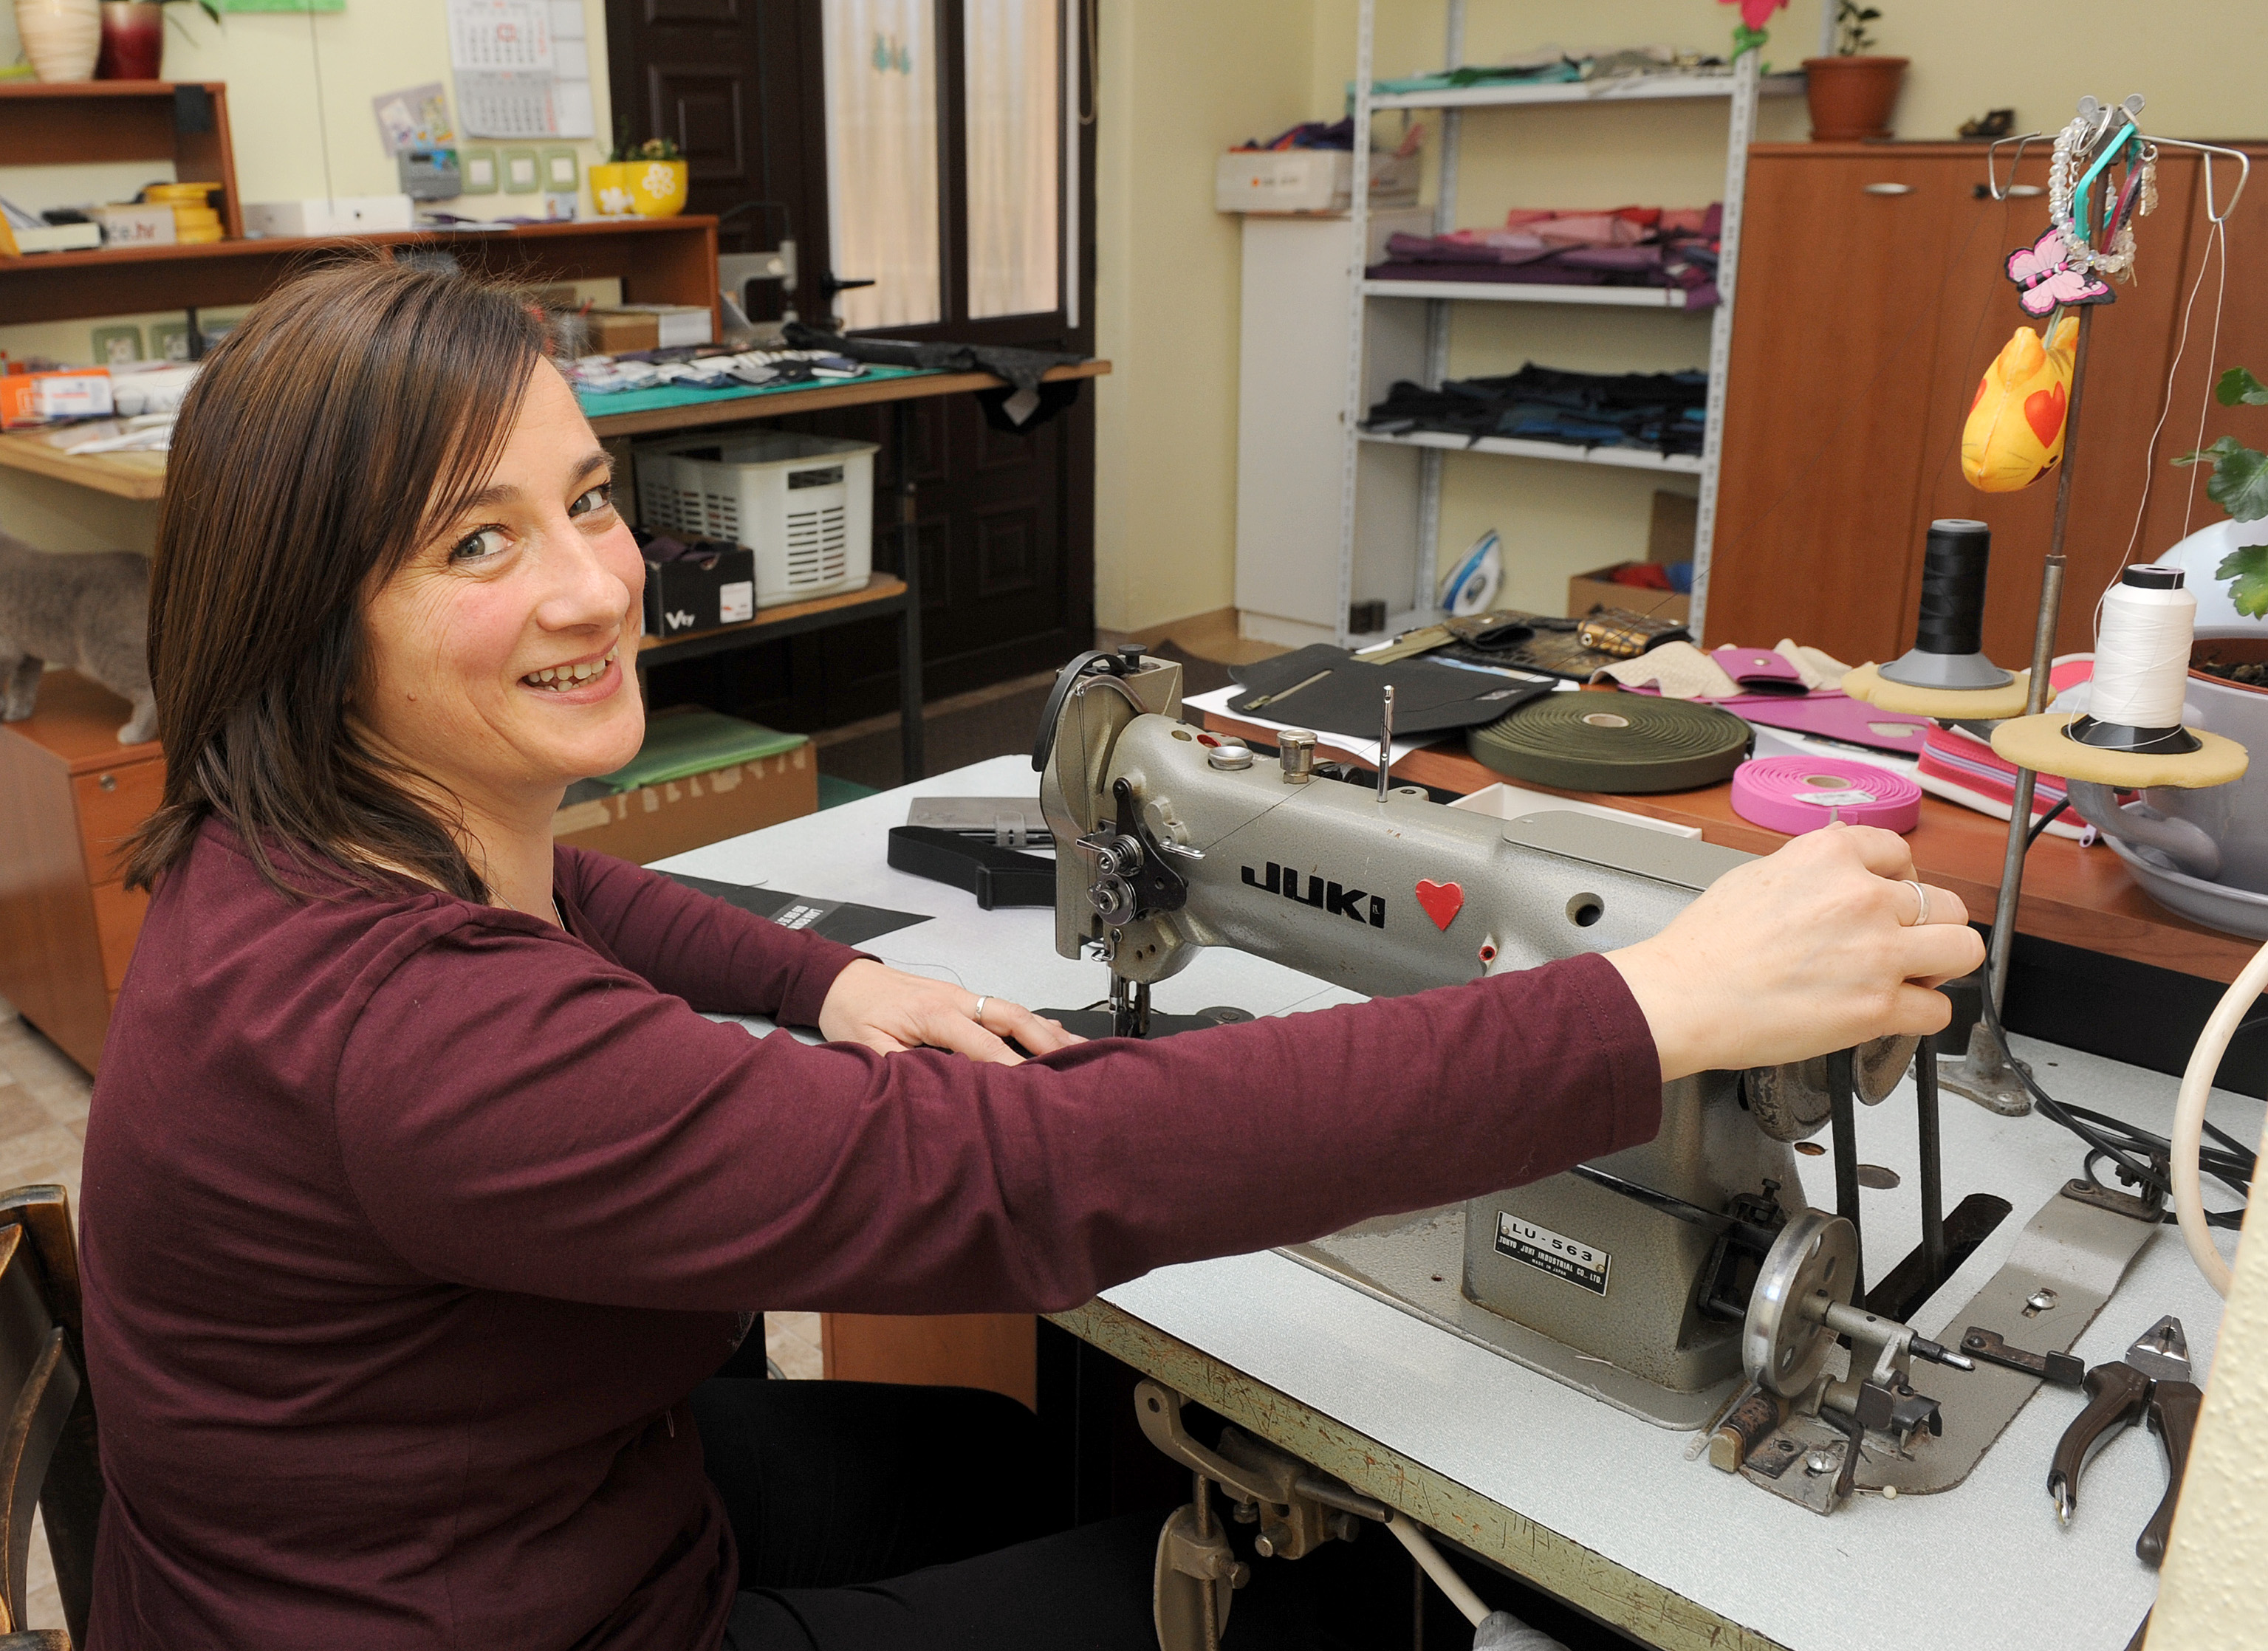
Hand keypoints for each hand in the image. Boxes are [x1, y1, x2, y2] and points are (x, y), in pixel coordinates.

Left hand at [816, 959, 1084, 1065]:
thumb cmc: (854, 1011)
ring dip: (1047, 1030)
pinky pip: (1005, 1009)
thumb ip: (905, 1069)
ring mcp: (962, 995)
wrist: (842, 980)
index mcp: (933, 1012)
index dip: (1011, 1067)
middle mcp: (955, 999)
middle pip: (1013, 1016)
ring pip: (1015, 1010)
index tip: (1032, 1088)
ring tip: (1078, 1051)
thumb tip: (938, 1090)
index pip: (984, 1045)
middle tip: (1073, 1066)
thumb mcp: (868, 1047)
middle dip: (1046, 1041)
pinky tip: (1053, 1034)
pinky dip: (1034, 1022)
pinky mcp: (963, 998)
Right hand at [1606, 824, 1983, 1081]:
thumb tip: (1838, 884)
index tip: (1890, 899)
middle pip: (1947, 903)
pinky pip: (1938, 1010)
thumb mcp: (1757, 875)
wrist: (1685, 997)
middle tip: (1904, 943)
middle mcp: (1863, 897)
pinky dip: (1920, 1015)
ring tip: (1913, 976)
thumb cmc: (1705, 946)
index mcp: (1830, 855)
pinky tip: (1893, 1012)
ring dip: (1941, 965)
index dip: (1899, 881)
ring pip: (1963, 949)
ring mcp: (1877, 952)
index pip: (1901, 853)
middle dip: (1929, 925)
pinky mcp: (1878, 1007)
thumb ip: (1813, 873)